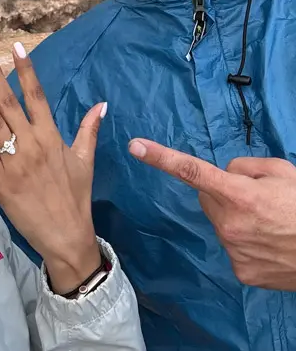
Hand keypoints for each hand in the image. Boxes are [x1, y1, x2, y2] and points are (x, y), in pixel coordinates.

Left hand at [0, 43, 105, 294]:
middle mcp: (32, 145)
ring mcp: (14, 162)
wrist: (66, 236)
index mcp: (52, 138)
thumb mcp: (85, 161)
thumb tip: (101, 104)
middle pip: (10, 103)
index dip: (26, 71)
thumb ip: (88, 130)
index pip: (37, 96)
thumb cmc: (76, 198)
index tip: (16, 48)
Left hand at [130, 139, 295, 289]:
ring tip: (269, 223)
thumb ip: (246, 167)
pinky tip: (269, 244)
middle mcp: (230, 223)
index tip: (135, 146)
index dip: (161, 157)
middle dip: (223, 193)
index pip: (192, 171)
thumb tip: (224, 173)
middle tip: (256, 198)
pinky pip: (233, 248)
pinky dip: (246, 243)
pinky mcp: (240, 271)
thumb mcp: (283, 172)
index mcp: (239, 194)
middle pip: (208, 198)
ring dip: (236, 219)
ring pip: (220, 224)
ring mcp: (234, 250)